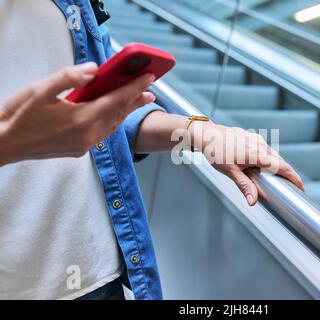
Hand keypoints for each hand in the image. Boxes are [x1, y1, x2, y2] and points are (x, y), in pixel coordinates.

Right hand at [0, 62, 154, 165]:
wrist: (4, 145)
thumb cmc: (19, 115)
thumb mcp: (41, 90)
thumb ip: (70, 77)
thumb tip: (94, 69)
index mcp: (81, 118)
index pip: (116, 100)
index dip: (135, 88)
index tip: (149, 79)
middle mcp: (87, 135)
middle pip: (119, 115)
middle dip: (135, 101)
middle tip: (150, 91)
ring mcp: (84, 145)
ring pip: (112, 126)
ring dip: (126, 113)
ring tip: (138, 102)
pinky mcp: (78, 150)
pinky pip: (102, 134)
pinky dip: (112, 122)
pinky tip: (113, 115)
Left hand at [190, 121, 303, 205]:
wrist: (206, 134)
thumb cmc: (216, 152)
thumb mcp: (230, 172)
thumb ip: (244, 186)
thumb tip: (253, 201)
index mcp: (257, 154)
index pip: (282, 167)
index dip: (294, 177)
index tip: (301, 187)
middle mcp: (260, 144)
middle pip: (280, 161)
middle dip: (287, 173)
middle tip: (291, 186)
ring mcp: (256, 139)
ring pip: (272, 155)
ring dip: (276, 166)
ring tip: (276, 178)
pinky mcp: (252, 136)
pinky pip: (265, 149)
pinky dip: (268, 158)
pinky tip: (262, 166)